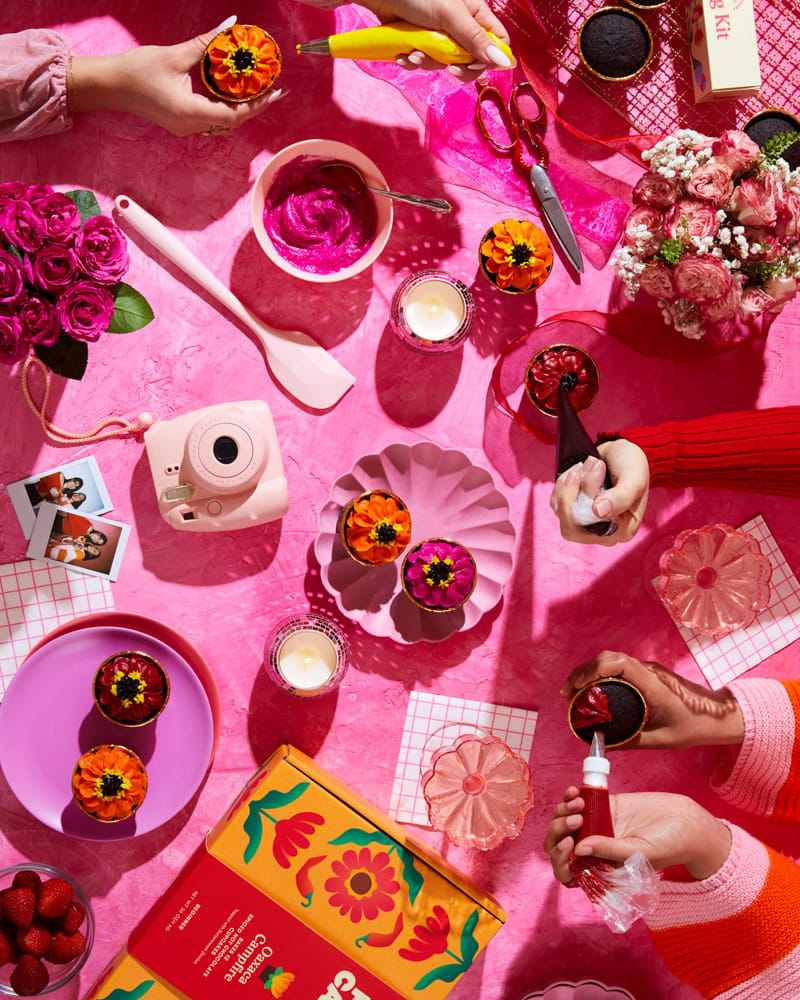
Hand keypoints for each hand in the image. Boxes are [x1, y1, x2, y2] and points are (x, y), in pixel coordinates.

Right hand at [68, 24, 283, 136]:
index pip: (235, 114)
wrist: (109, 86)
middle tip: (274, 89)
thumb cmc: (137, 70)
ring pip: (223, 122)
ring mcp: (186, 128)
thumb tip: (230, 26)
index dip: (258, 104)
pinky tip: (234, 92)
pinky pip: (212, 118)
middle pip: (233, 121)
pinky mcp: (182, 123)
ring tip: (259, 90)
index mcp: (191, 113)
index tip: (275, 92)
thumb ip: (205, 43)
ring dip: (242, 107)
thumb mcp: (174, 54)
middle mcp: (191, 126)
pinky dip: (226, 107)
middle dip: (256, 105)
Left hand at [322, 0, 512, 77]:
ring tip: (415, 52)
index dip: (489, 59)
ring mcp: (440, 36)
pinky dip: (413, 61)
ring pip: (444, 64)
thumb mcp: (450, 15)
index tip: (475, 66)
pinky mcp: (421, 44)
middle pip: (471, 60)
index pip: (496, 42)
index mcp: (475, 14)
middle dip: (456, 66)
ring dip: (428, 63)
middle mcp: (460, 27)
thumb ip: (475, 39)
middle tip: (449, 67)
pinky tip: (404, 53)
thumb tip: (503, 62)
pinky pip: (424, 63)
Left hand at [544, 787, 731, 882]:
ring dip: (563, 812)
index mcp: (601, 869)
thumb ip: (610, 851)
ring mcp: (596, 826)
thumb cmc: (668, 846)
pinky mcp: (601, 806)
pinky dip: (570, 797)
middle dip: (558, 832)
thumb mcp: (640, 853)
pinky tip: (575, 792)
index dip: (561, 861)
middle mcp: (594, 849)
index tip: (570, 845)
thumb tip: (579, 849)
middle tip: (575, 821)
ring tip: (579, 804)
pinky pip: (576, 803)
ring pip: (563, 822)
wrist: (685, 821)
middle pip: (559, 845)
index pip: (568, 872)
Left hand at [550, 440, 649, 545]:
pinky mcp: (572, 509)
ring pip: (560, 510)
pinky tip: (580, 468)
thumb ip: (621, 497)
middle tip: (588, 465)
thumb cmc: (632, 466)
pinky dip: (564, 481)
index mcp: (621, 531)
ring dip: (571, 482)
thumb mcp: (634, 478)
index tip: (596, 471)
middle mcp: (601, 532)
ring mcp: (584, 521)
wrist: (622, 452)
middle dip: (573, 492)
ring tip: (590, 462)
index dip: (583, 504)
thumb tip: (598, 511)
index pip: (589, 532)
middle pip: (569, 526)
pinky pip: (556, 500)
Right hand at [562, 650, 743, 748]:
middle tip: (567, 694)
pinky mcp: (645, 673)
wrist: (717, 715)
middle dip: (582, 672)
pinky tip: (590, 690)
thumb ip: (632, 741)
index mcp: (653, 684)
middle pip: (608, 658)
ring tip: (573, 692)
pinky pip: (617, 667)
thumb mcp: (662, 740)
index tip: (577, 686)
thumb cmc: (693, 726)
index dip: (593, 670)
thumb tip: (603, 744)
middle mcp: (648, 671)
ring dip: (588, 672)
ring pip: (610, 660)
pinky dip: (598, 674)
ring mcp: (647, 670)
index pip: (619, 663)